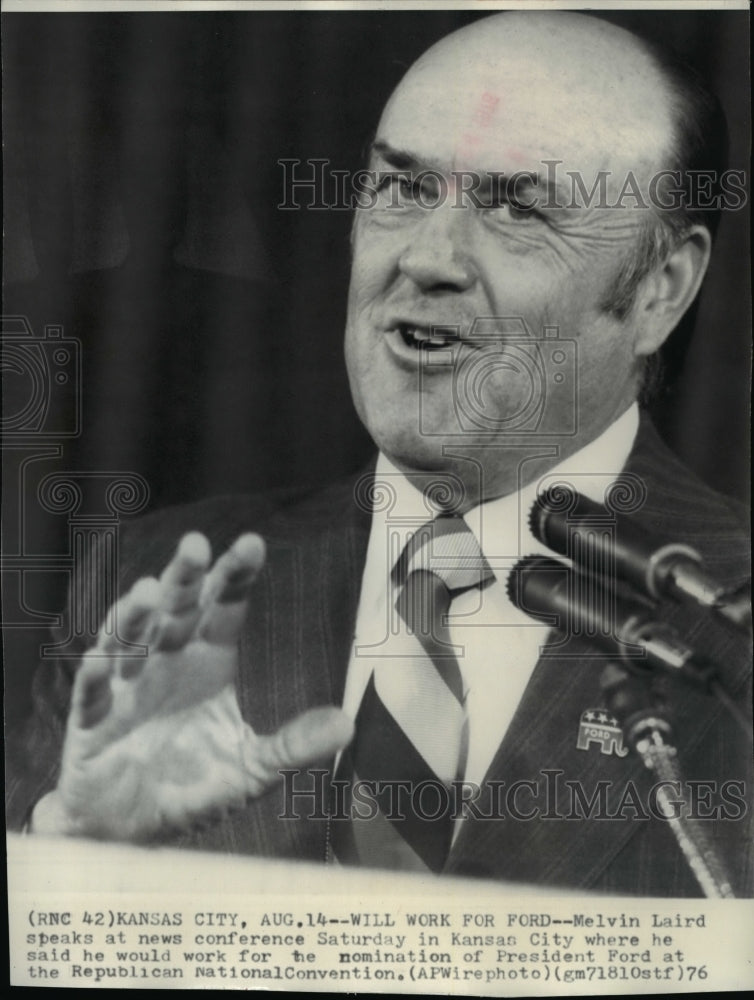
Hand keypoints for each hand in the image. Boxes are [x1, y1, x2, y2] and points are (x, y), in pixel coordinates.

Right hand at [31, 532, 353, 840]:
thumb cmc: (191, 787)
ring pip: (129, 640)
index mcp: (208, 662)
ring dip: (135, 616)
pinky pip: (91, 694)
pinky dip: (93, 678)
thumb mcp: (251, 768)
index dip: (235, 577)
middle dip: (185, 578)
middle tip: (195, 544)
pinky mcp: (91, 720)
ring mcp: (126, 687)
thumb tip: (347, 723)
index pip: (224, 609)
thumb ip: (292, 744)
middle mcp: (167, 662)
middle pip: (177, 611)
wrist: (131, 829)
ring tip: (147, 592)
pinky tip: (98, 661)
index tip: (251, 544)